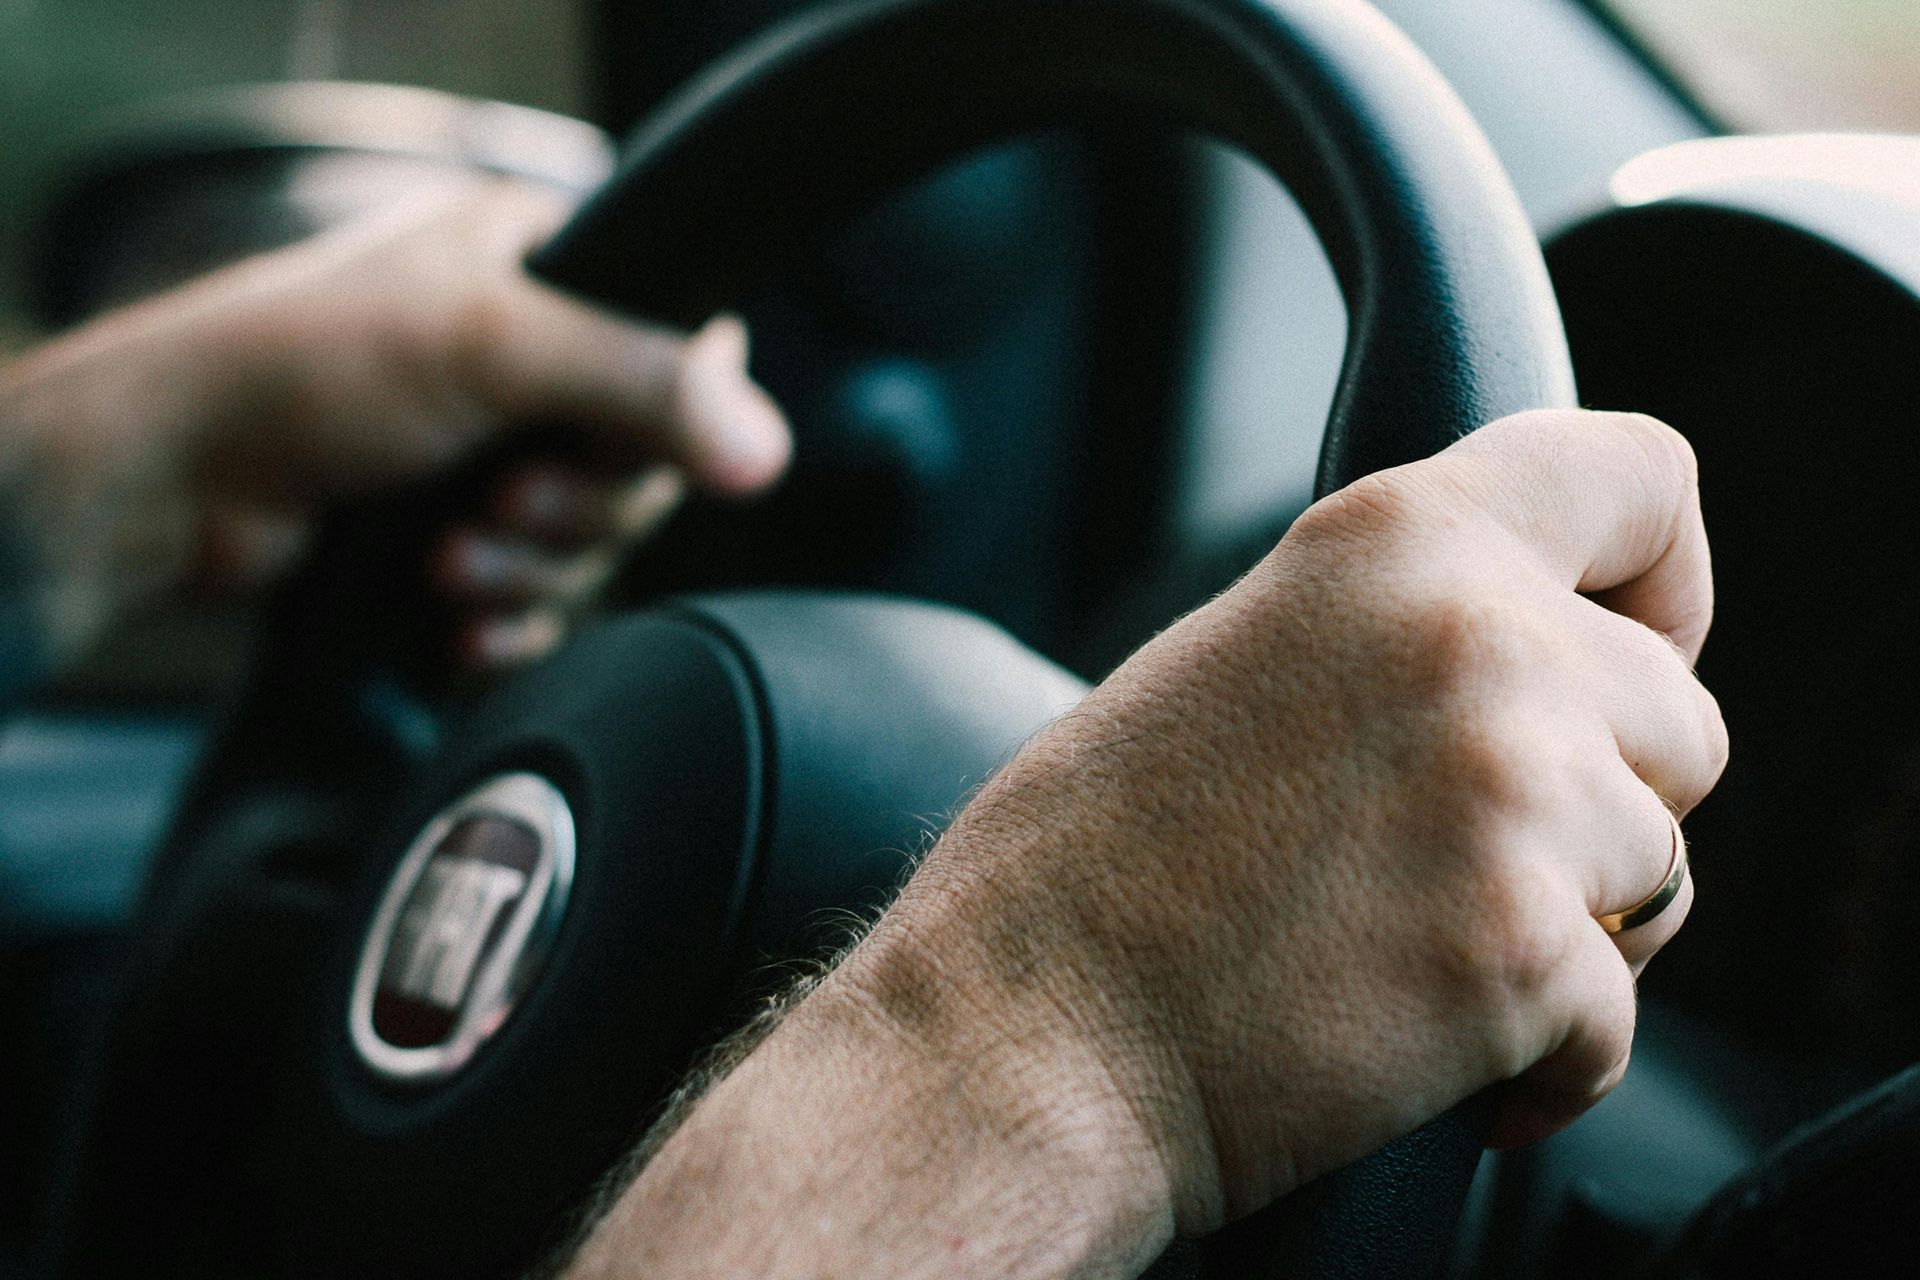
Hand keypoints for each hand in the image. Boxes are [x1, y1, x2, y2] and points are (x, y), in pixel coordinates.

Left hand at [0, 181, 789, 669]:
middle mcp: (527, 356)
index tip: (605, 450)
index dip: (667, 421)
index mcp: (544, 265)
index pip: (684, 348)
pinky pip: (541, 598)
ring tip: (449, 562)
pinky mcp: (459, 532)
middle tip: (504, 505)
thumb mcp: (492, 347)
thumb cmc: (303, 369)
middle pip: (642, 466)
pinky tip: (463, 625)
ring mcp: (491, 448)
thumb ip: (641, 385)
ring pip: (589, 544)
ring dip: (530, 572)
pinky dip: (511, 619)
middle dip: (575, 513)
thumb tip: (765, 449)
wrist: (173, 479)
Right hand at [564, 409, 1723, 1277]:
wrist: (1016, 1037)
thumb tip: (1526, 665)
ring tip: (1420, 951)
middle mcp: (1477, 641)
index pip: (1642, 477)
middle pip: (1681, 719)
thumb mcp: (1241, 656)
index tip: (1631, 648)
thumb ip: (1396, 629)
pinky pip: (1618, 1016)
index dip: (1663, 576)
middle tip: (1471, 857)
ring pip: (1664, 872)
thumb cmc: (1085, 866)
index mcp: (1393, 542)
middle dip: (1605, 800)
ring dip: (1575, 926)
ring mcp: (1512, 796)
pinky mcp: (1525, 955)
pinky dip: (1542, 1055)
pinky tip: (1428, 1051)